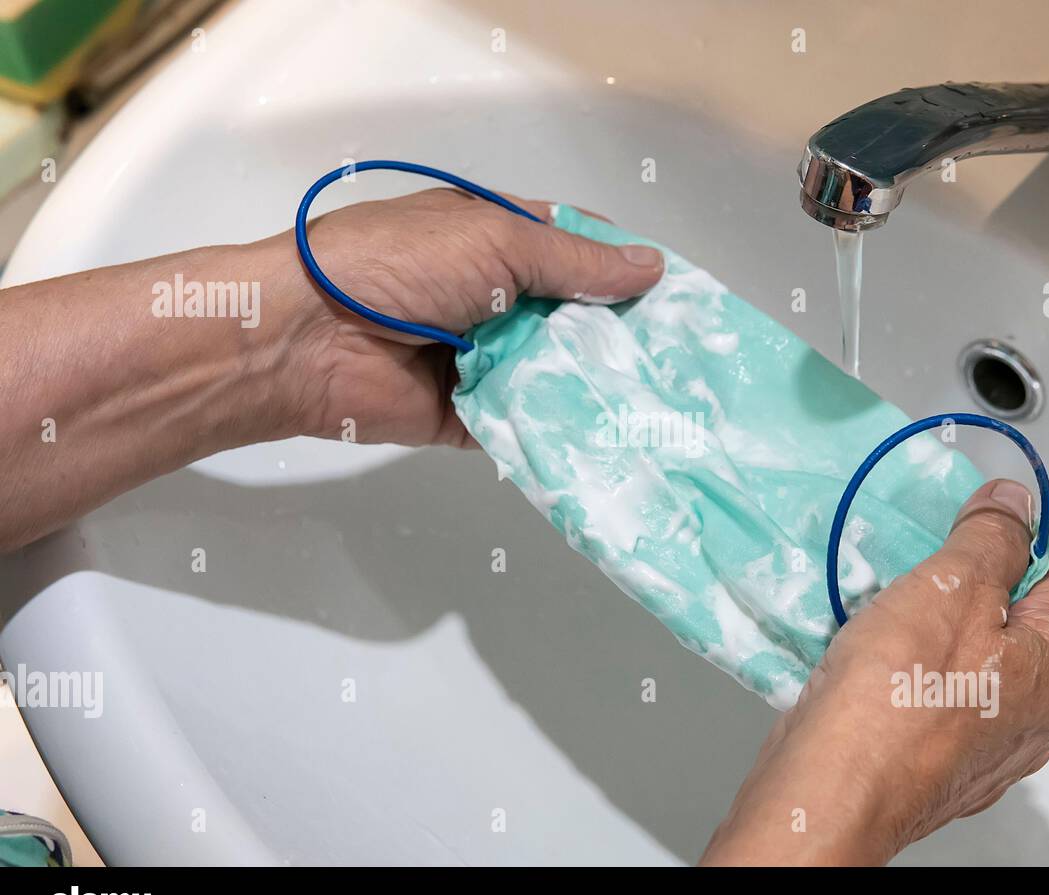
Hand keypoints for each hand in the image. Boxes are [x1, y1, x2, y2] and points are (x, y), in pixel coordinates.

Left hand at [271, 188, 663, 446]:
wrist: (305, 339)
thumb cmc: (394, 266)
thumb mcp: (494, 242)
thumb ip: (574, 262)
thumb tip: (648, 266)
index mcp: (495, 239)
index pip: (575, 247)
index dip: (623, 265)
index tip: (674, 293)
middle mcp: (494, 296)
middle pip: (573, 315)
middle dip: (619, 333)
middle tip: (681, 358)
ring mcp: (484, 357)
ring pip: (556, 372)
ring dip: (596, 383)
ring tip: (663, 402)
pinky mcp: (471, 414)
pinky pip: (526, 422)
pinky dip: (559, 428)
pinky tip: (612, 439)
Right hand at [700, 479, 1048, 865]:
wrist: (832, 787)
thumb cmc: (901, 690)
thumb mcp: (953, 585)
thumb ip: (992, 537)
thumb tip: (1018, 502)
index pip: (1043, 576)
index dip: (990, 552)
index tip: (942, 548)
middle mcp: (1037, 719)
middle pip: (999, 623)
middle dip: (948, 597)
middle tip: (903, 587)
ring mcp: (984, 752)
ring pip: (954, 663)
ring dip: (915, 637)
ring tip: (874, 626)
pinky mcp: (932, 770)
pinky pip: (922, 703)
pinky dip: (894, 681)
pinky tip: (862, 672)